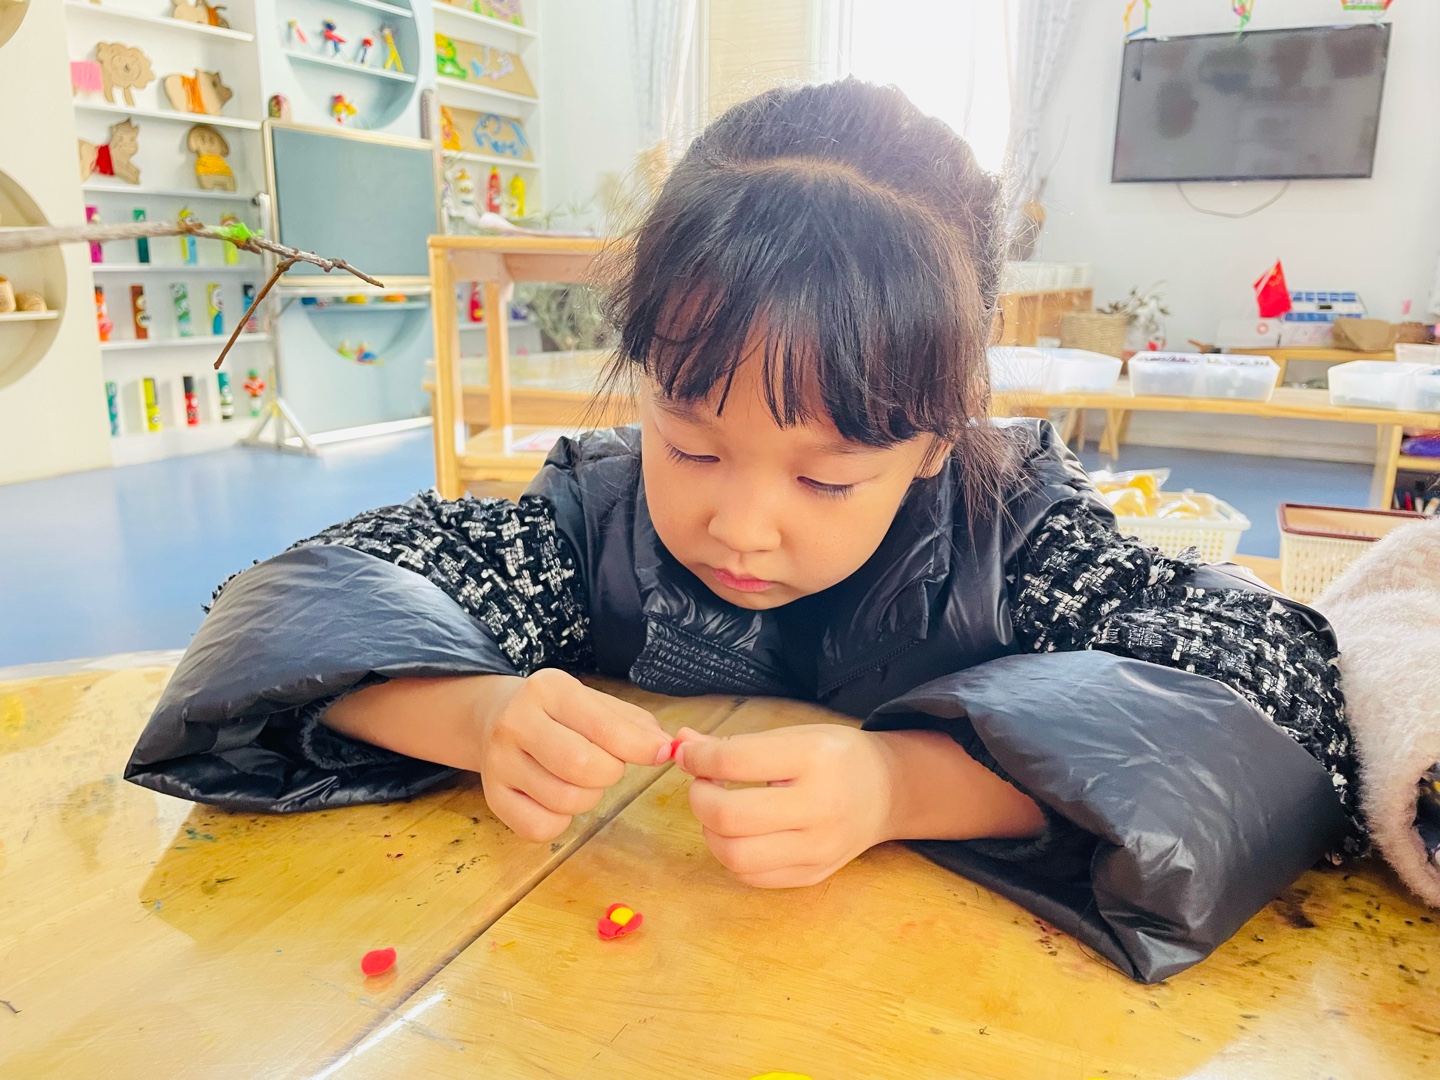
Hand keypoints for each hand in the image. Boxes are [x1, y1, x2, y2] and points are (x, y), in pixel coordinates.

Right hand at [476, 668, 671, 842]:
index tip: (661, 755)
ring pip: (565, 800)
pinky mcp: (493, 796)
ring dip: (588, 797)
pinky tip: (557, 798)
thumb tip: (665, 749)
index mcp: (548, 690)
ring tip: (580, 779)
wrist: (494, 717)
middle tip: (608, 765)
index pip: (604, 728)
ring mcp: (499, 761)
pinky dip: (560, 821)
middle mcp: (516, 722)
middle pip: (583, 767)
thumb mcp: (594, 702)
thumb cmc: (558, 713)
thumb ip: (633, 724)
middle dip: (610, 773)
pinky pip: (540, 827)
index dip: (640, 748)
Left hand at [674, 724, 896, 887]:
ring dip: (711, 832)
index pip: (735, 761)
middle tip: (702, 786)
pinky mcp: (813, 874)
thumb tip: (681, 742)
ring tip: (719, 812)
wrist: (887, 792)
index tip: (689, 754)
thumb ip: (735, 743)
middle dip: (699, 799)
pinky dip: (732, 855)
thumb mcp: (793, 735)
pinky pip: (752, 876)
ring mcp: (818, 848)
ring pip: (735, 855)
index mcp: (814, 758)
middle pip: (729, 816)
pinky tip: (739, 834)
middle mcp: (820, 806)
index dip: (698, 758)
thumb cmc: (835, 757)